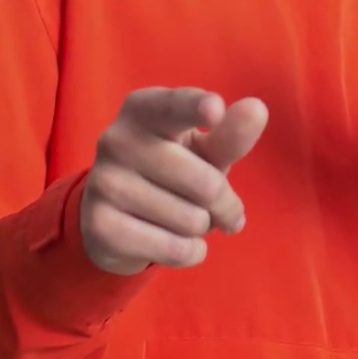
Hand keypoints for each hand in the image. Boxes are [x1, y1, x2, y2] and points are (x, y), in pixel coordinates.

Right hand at [79, 87, 268, 275]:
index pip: (174, 106)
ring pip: (192, 220)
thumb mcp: (204, 151)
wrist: (118, 219)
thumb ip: (230, 135)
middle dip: (224, 204)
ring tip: (184, 218)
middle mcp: (116, 139)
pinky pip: (175, 248)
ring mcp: (104, 182)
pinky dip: (189, 252)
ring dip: (202, 227)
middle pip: (205, 183)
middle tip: (218, 207)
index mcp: (143, 108)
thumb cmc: (173, 172)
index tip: (215, 109)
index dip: (196, 107)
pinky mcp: (101, 225)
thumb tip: (257, 109)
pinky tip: (174, 241)